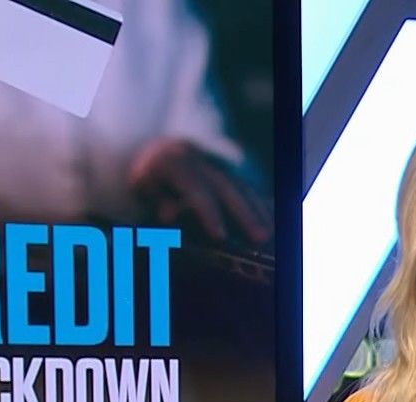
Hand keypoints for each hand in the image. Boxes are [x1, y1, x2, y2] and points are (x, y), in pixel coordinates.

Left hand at [130, 138, 271, 244]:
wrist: (153, 149)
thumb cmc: (147, 180)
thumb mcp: (144, 190)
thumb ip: (158, 202)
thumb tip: (168, 215)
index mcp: (172, 161)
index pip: (195, 190)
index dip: (209, 214)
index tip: (220, 237)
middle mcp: (197, 157)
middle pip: (226, 187)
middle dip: (244, 213)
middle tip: (258, 237)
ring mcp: (215, 160)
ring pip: (241, 185)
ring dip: (257, 210)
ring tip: (269, 232)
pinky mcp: (226, 166)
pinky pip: (246, 185)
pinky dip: (259, 203)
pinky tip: (271, 218)